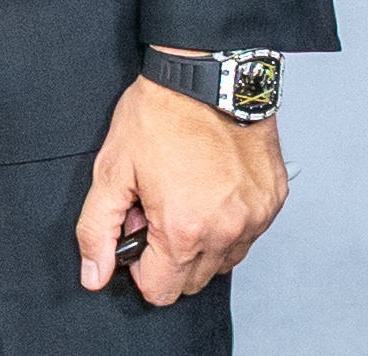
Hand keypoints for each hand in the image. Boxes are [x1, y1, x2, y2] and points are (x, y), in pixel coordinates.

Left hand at [75, 71, 288, 304]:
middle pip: (193, 281)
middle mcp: (227, 232)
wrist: (207, 75)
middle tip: (156, 208)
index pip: (161, 291)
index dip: (140, 267)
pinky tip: (210, 188)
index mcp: (184, 230)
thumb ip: (98, 229)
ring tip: (183, 196)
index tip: (136, 235)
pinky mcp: (273, 202)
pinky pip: (248, 233)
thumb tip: (95, 275)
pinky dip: (227, 222)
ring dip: (201, 243)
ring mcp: (256, 218)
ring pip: (223, 261)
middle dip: (169, 256)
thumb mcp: (111, 169)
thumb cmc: (159, 116)